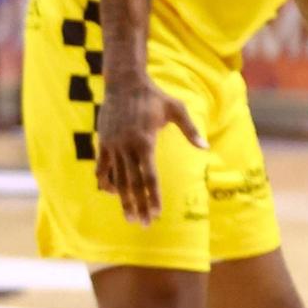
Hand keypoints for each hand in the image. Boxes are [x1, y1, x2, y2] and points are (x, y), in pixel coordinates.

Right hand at [95, 76, 206, 223]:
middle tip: (143, 225)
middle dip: (138, 206)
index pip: (149, 177)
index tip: (157, 214)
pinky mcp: (103, 143)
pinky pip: (102, 168)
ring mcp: (112, 145)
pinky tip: (111, 194)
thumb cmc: (154, 96)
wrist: (123, 82)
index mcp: (144, 141)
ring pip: (117, 179)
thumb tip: (205, 148)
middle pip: (132, 183)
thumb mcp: (176, 109)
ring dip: (123, 200)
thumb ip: (191, 130)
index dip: (153, 197)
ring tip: (129, 216)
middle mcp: (126, 146)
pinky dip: (106, 182)